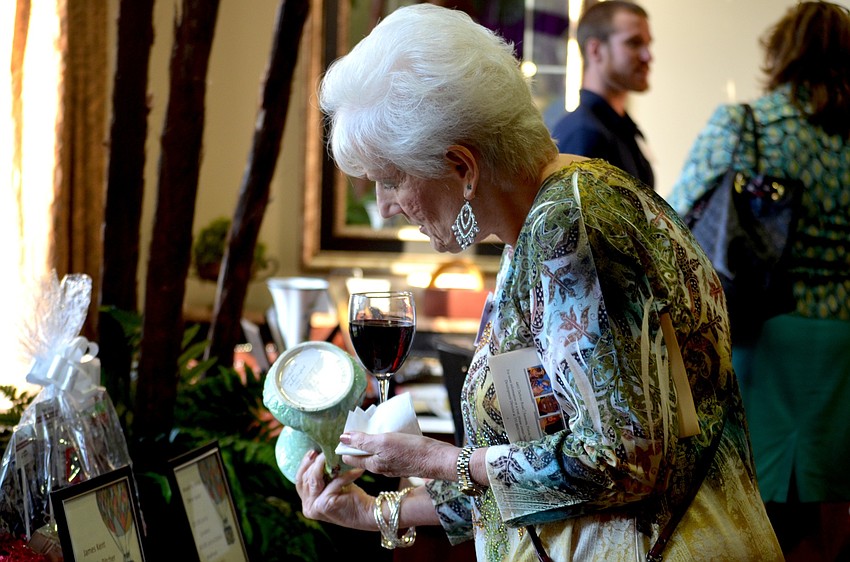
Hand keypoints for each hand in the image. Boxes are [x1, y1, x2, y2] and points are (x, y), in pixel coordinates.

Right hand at [294, 449, 374, 530]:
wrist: (365, 513)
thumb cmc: (350, 496)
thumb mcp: (332, 483)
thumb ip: (322, 474)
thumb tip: (318, 453)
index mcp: (306, 502)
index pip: (299, 479)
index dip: (304, 464)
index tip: (313, 452)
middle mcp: (307, 507)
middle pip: (306, 478)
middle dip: (316, 462)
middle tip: (327, 451)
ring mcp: (314, 507)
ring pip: (314, 479)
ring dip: (326, 465)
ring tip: (337, 455)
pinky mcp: (325, 505)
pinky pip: (333, 483)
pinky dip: (345, 475)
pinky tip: (356, 470)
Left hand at [340, 431, 457, 480]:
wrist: (438, 459)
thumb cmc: (412, 451)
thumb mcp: (383, 442)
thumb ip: (362, 441)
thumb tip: (343, 438)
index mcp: (373, 464)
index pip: (350, 457)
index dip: (346, 444)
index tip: (348, 430)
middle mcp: (381, 467)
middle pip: (362, 453)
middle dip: (359, 441)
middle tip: (362, 425)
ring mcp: (392, 465)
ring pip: (375, 451)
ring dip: (372, 439)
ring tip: (376, 425)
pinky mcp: (402, 461)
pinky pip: (388, 450)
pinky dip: (385, 441)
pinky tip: (391, 432)